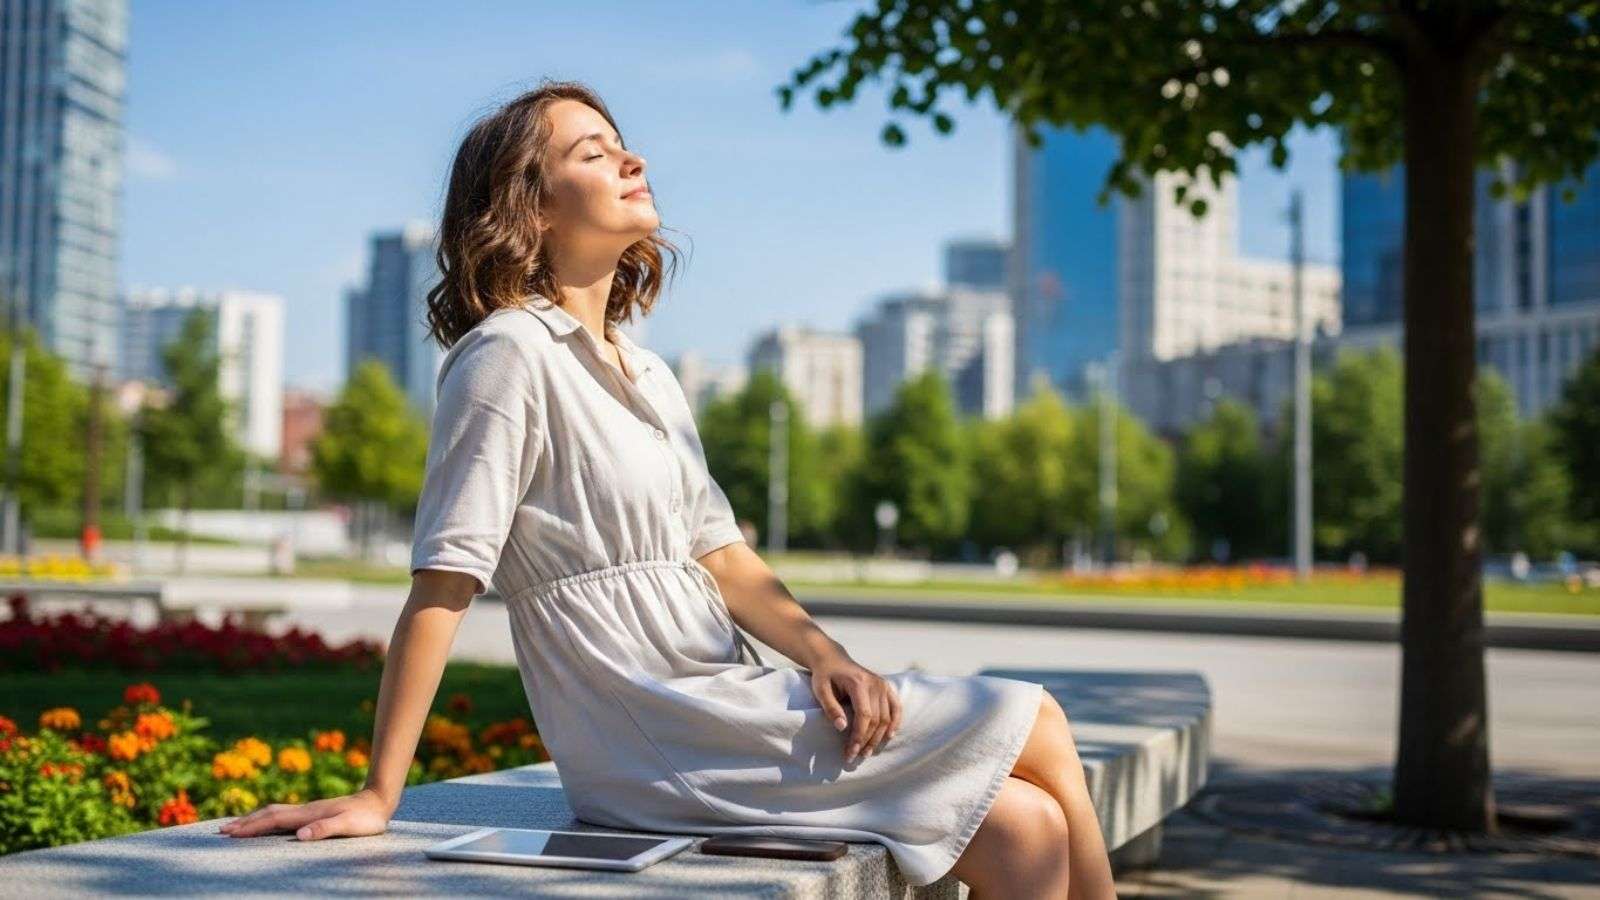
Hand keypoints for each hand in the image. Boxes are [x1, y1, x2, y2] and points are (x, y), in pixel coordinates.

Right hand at [219, 787, 393, 840]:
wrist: (379, 800)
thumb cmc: (365, 818)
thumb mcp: (348, 826)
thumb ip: (325, 829)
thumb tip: (299, 835)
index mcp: (307, 814)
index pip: (272, 819)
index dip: (251, 826)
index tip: (230, 833)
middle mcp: (304, 810)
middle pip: (267, 814)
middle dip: (244, 823)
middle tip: (221, 831)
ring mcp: (308, 810)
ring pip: (274, 813)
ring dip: (253, 819)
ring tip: (235, 826)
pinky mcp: (313, 813)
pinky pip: (283, 816)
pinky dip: (267, 819)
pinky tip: (267, 824)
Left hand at [808, 651, 901, 763]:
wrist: (833, 659)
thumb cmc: (825, 675)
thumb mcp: (821, 690)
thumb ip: (831, 708)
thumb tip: (842, 727)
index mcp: (859, 683)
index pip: (864, 715)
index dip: (859, 736)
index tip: (850, 752)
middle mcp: (875, 683)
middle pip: (877, 719)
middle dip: (867, 740)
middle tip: (856, 756)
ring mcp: (883, 685)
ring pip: (886, 717)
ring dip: (878, 737)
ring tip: (867, 752)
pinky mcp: (886, 687)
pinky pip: (896, 707)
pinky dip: (895, 722)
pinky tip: (889, 736)